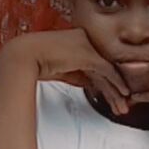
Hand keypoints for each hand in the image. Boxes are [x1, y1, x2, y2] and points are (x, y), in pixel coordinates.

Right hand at [3, 29, 130, 114]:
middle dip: (114, 90)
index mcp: (80, 41)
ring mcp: (89, 45)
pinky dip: (116, 83)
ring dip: (116, 91)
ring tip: (123, 107)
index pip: (98, 64)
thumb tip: (93, 86)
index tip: (113, 97)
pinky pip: (107, 70)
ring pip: (108, 71)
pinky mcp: (88, 54)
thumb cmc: (38, 63)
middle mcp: (87, 40)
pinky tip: (123, 94)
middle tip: (122, 105)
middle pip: (106, 68)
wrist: (25, 56)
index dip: (107, 83)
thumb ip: (81, 75)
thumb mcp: (65, 70)